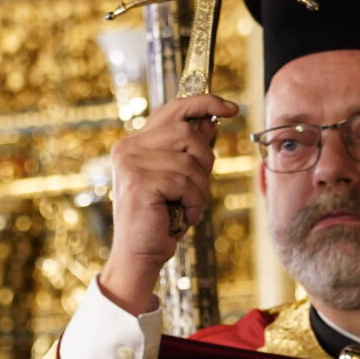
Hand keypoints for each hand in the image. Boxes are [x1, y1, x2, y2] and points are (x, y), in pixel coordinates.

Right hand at [98, 93, 238, 312]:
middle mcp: (128, 148)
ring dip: (200, 188)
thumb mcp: (179, 180)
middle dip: (205, 159)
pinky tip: (183, 217)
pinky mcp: (139, 182)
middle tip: (197, 187)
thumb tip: (211, 123)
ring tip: (189, 207)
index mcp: (134, 143)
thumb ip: (189, 152)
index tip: (231, 108)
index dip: (204, 102)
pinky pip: (185, 182)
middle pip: (186, 132)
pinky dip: (194, 202)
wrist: (139, 255)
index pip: (173, 109)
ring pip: (189, 160)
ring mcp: (130, 163)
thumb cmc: (160, 219)